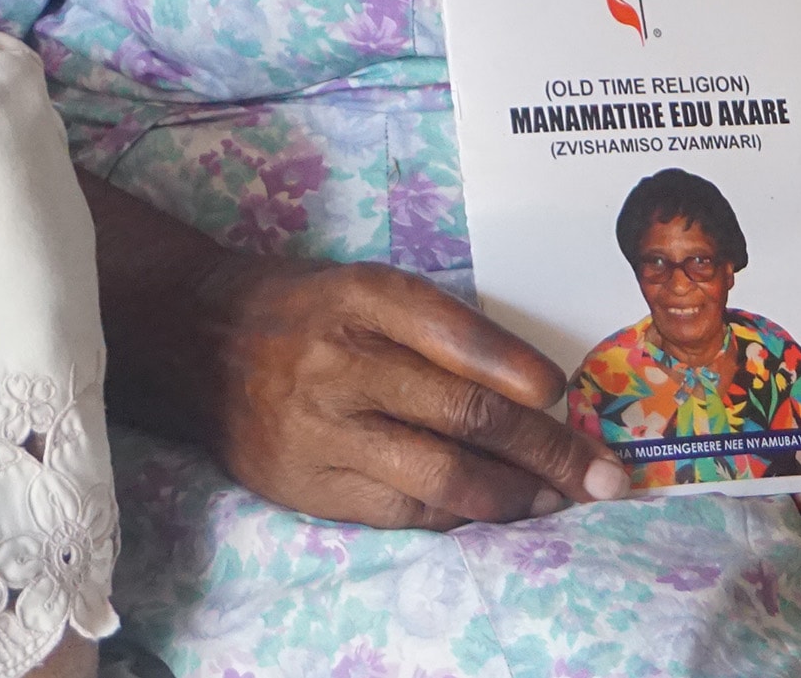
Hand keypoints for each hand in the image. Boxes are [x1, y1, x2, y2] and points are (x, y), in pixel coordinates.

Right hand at [84, 176, 629, 530]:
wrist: (197, 341)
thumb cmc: (307, 309)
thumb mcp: (367, 286)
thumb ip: (440, 327)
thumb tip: (532, 387)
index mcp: (364, 298)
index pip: (456, 335)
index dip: (517, 369)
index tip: (564, 394)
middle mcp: (343, 364)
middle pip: (463, 415)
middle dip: (546, 450)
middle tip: (603, 476)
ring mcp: (323, 433)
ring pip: (438, 476)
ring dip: (512, 496)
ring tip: (559, 502)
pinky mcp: (307, 487)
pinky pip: (400, 511)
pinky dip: (456, 514)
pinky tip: (496, 514)